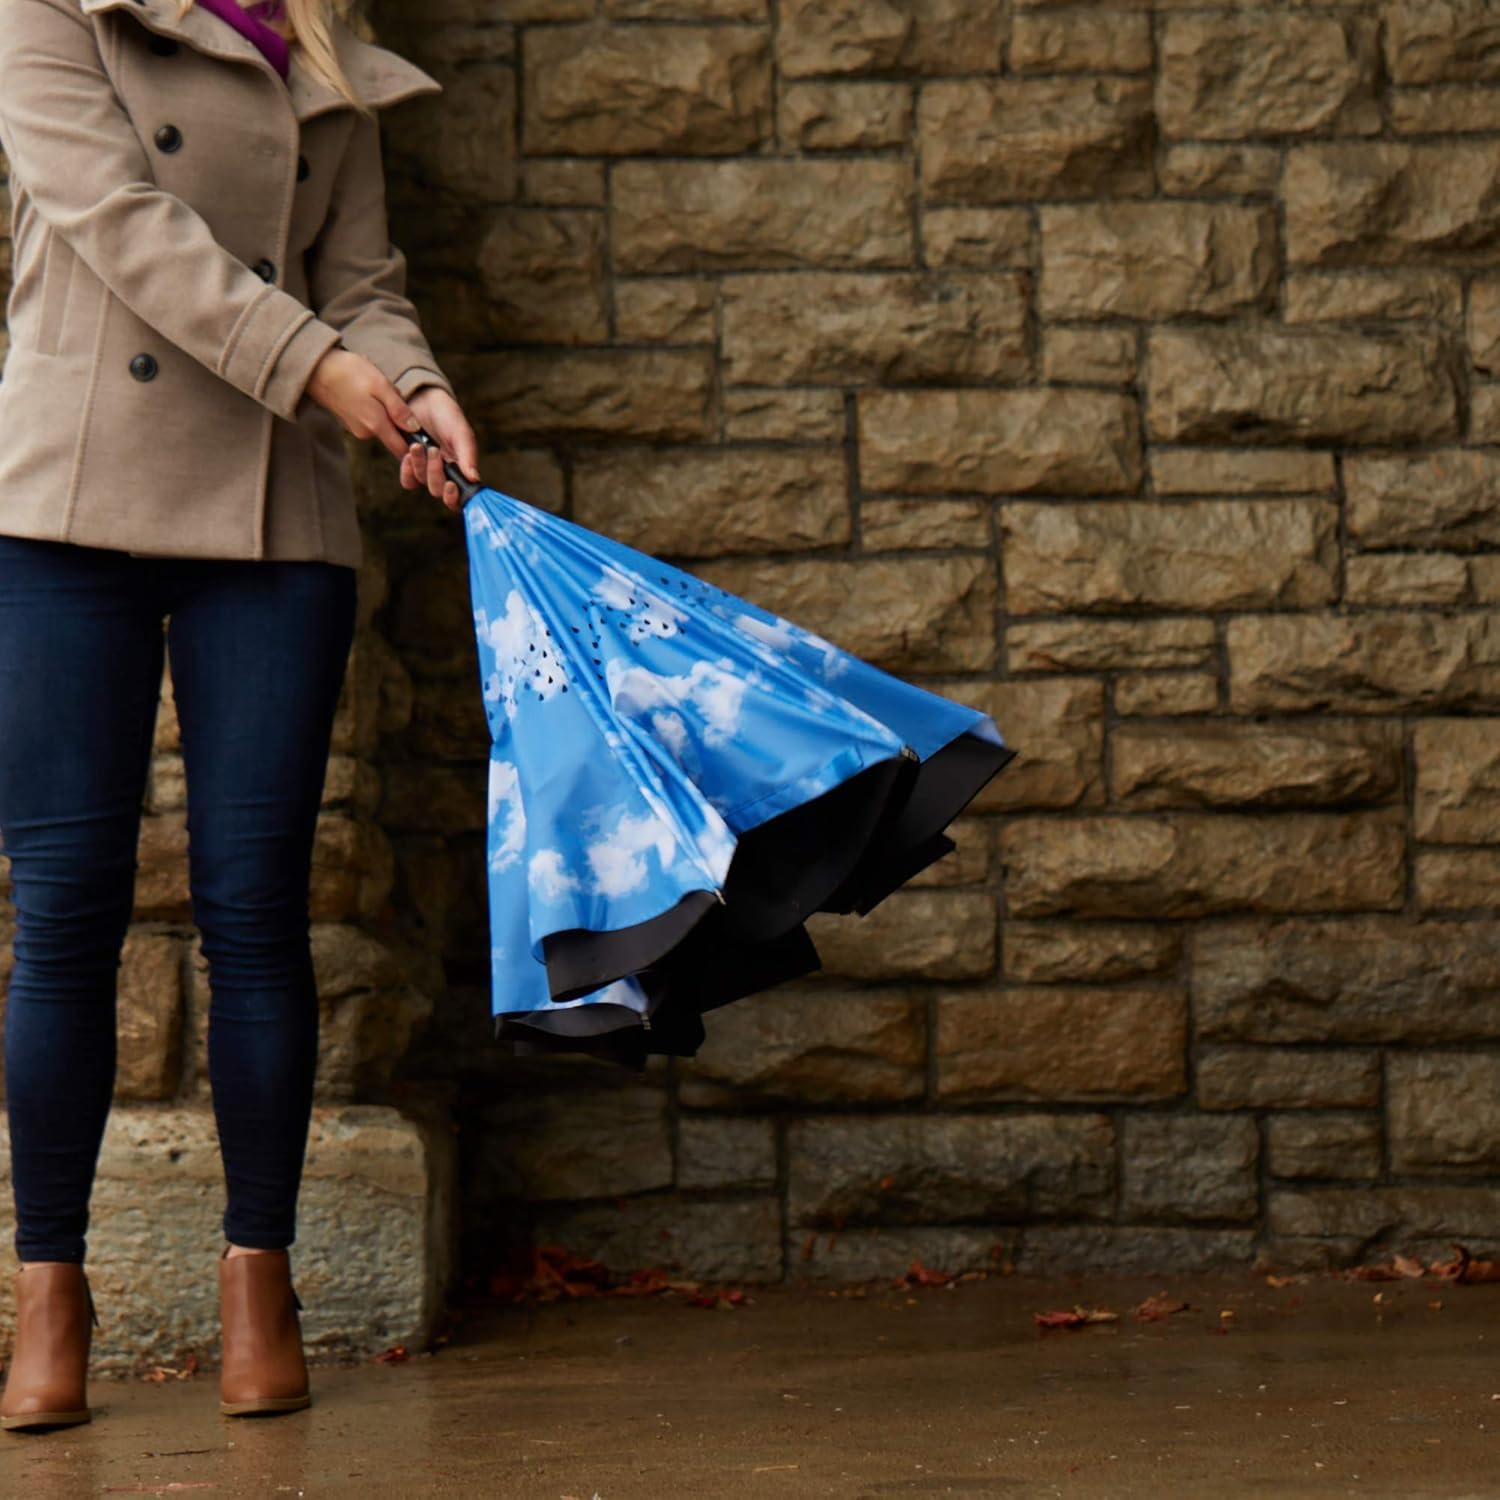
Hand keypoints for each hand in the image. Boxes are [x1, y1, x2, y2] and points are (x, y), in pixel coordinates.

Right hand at [305, 347, 422, 461]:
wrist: (315, 368)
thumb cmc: (349, 372)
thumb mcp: (380, 385)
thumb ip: (399, 409)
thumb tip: (415, 429)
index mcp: (376, 426)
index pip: (402, 449)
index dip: (415, 445)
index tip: (423, 432)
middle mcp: (366, 433)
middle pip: (395, 433)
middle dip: (400, 416)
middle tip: (394, 392)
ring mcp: (357, 428)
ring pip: (383, 422)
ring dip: (387, 407)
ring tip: (375, 385)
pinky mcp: (350, 421)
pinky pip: (371, 416)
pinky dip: (374, 404)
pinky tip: (364, 388)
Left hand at [400, 387, 480, 513]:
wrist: (423, 398)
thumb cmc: (447, 415)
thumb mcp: (461, 432)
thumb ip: (468, 455)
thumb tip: (475, 479)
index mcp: (461, 469)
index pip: (460, 497)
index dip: (455, 499)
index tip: (452, 486)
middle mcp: (445, 474)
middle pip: (438, 491)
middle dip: (435, 474)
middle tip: (434, 450)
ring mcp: (426, 471)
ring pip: (423, 483)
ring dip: (421, 465)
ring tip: (419, 444)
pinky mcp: (409, 465)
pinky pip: (408, 481)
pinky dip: (407, 471)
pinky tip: (409, 454)